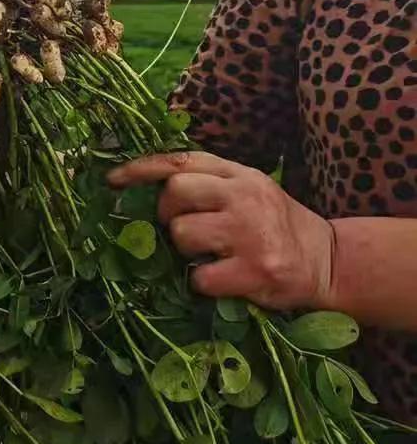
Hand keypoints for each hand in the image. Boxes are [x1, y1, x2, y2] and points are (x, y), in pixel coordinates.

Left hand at [107, 151, 335, 310]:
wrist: (329, 262)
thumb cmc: (276, 226)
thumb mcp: (249, 190)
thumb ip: (209, 183)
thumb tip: (147, 190)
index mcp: (240, 174)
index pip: (180, 160)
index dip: (140, 169)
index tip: (112, 181)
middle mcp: (245, 196)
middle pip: (174, 193)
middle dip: (166, 215)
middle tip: (182, 231)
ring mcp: (250, 233)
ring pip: (182, 234)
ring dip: (184, 251)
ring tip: (208, 255)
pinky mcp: (255, 270)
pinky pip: (199, 276)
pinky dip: (202, 283)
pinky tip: (222, 280)